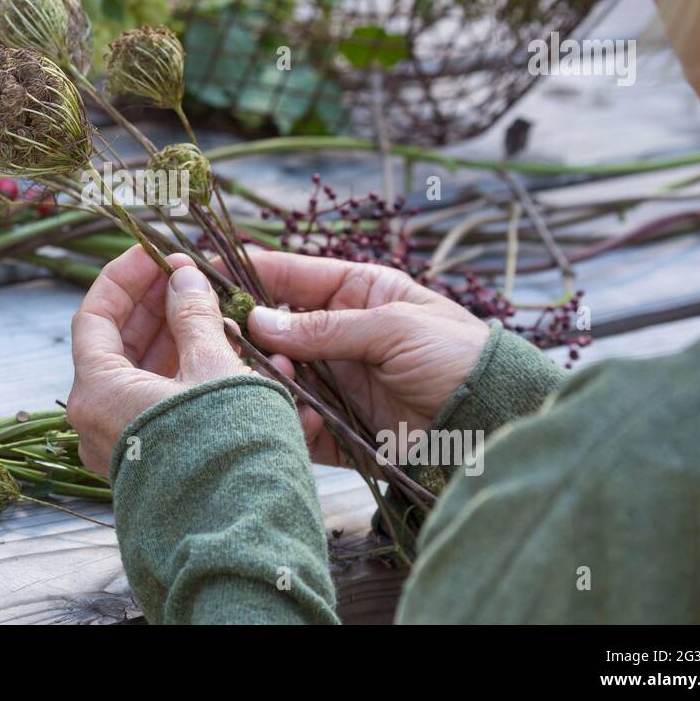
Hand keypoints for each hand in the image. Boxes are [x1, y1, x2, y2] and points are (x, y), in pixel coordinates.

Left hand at [66, 246, 259, 474]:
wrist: (243, 534)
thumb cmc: (222, 446)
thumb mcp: (213, 368)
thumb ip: (196, 317)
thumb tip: (184, 277)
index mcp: (98, 392)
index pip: (95, 315)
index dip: (125, 276)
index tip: (155, 251)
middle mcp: (100, 420)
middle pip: (120, 344)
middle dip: (159, 305)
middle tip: (193, 277)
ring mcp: (126, 444)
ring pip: (147, 374)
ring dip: (183, 338)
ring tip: (223, 314)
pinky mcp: (156, 461)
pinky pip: (165, 405)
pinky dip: (192, 375)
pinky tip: (232, 356)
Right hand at [242, 251, 490, 465]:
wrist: (497, 424)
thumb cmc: (460, 358)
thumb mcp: (395, 327)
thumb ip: (326, 327)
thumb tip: (259, 322)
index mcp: (359, 293)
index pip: (291, 275)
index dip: (247, 272)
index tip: (202, 273)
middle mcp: (342, 334)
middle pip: (275, 328)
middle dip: (250, 335)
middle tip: (225, 340)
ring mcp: (338, 381)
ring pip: (279, 376)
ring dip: (269, 378)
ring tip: (275, 380)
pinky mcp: (340, 428)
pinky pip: (299, 422)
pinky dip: (290, 422)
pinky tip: (294, 418)